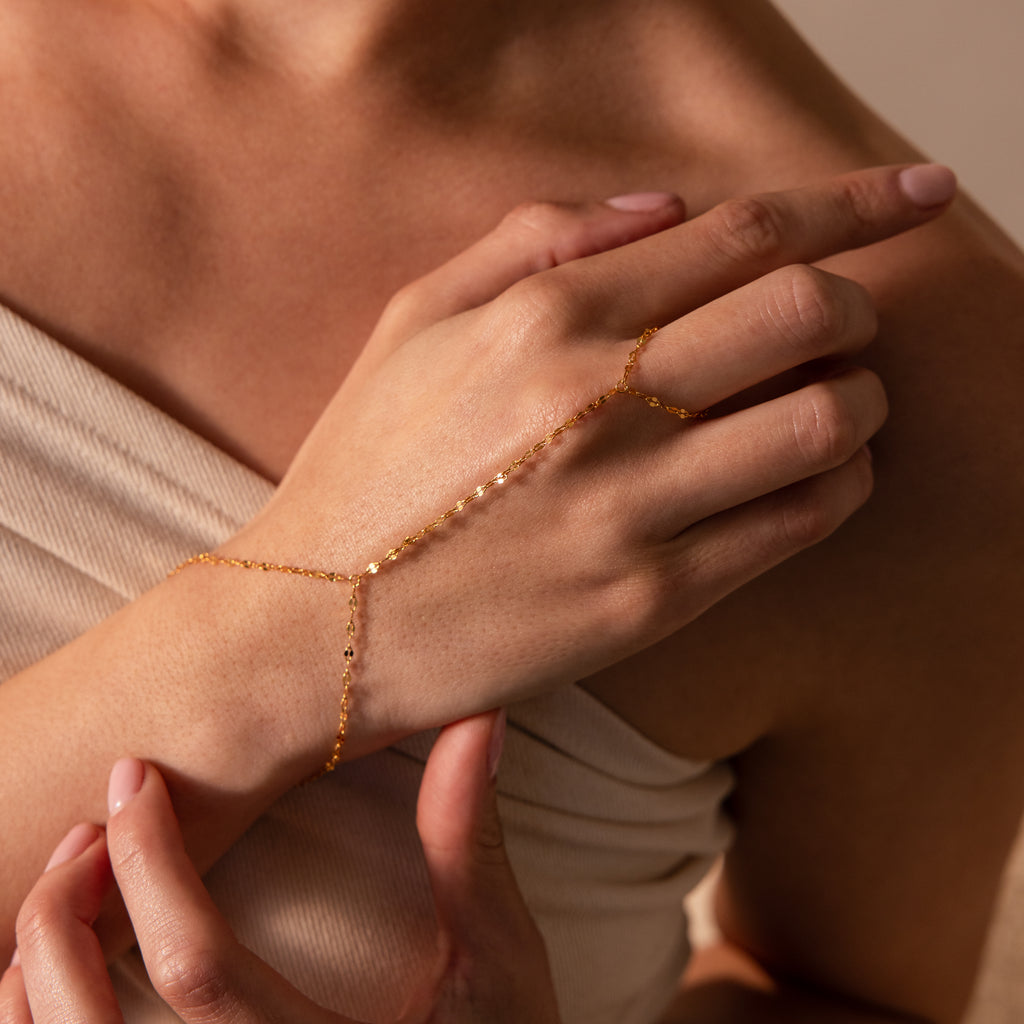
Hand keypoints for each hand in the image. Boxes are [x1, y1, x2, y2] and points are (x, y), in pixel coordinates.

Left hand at [0, 713, 560, 1023]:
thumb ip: (468, 842)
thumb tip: (476, 718)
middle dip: (66, 911)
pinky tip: (59, 960)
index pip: (198, 970)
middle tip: (92, 821)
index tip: (139, 777)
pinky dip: (41, 1018)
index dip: (153, 861)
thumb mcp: (496, 957)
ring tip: (70, 877)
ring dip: (38, 967)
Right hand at [226, 164, 955, 759]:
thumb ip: (536, 240)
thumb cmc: (365, 466)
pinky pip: (796, 525)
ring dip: (859, 398)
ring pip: (825, 422)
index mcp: (543, 321)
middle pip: (807, 313)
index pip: (743, 234)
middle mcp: (597, 405)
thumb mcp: (413, 320)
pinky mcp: (650, 601)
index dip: (852, 202)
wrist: (327, 623)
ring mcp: (630, 510)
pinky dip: (837, 485)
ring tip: (832, 401)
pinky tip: (811, 476)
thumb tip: (663, 210)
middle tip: (838, 321)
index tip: (913, 195)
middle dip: (853, 303)